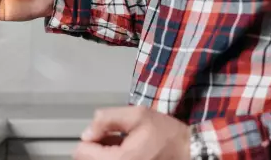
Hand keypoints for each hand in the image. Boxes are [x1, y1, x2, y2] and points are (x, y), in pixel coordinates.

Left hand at [73, 107, 190, 159]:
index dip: (91, 137)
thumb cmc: (166, 134)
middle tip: (114, 137)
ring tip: (122, 144)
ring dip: (103, 154)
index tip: (105, 131)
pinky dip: (113, 158)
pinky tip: (125, 151)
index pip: (82, 152)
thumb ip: (107, 119)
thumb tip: (87, 133)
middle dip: (96, 147)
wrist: (188, 152)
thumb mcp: (138, 115)